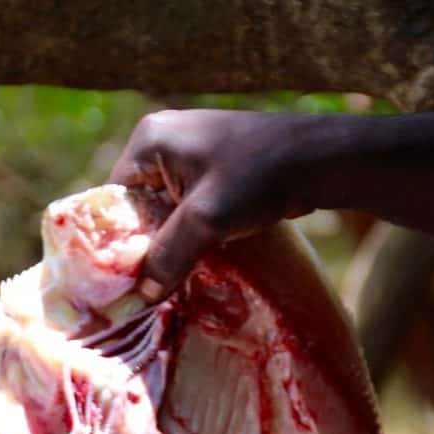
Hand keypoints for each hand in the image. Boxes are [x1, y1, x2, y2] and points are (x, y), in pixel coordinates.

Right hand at [110, 110, 313, 300]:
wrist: (318, 161)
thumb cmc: (258, 178)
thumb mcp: (206, 220)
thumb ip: (169, 255)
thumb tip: (144, 295)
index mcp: (150, 139)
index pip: (114, 198)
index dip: (118, 239)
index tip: (124, 277)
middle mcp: (163, 140)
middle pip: (137, 205)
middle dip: (146, 243)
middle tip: (148, 283)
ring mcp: (189, 153)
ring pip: (164, 210)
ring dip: (170, 242)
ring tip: (170, 277)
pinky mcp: (212, 169)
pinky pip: (186, 207)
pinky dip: (189, 233)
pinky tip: (195, 259)